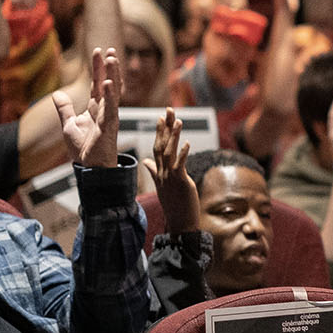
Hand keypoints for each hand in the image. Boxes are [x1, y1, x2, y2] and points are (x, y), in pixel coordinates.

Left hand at [53, 48, 121, 166]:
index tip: (99, 52)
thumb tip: (57, 93)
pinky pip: (110, 108)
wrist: (90, 168)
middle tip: (110, 50)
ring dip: (113, 75)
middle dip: (109, 67)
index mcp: (96, 108)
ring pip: (113, 92)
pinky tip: (106, 82)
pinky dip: (109, 95)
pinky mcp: (108, 126)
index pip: (97, 84)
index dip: (98, 68)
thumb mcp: (69, 125)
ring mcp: (109, 117)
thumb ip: (64, 108)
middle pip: (108, 83)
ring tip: (112, 59)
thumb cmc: (83, 149)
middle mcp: (105, 110)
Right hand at [147, 108, 198, 231]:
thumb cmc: (174, 204)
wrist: (179, 223)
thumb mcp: (162, 185)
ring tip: (178, 121)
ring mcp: (170, 177)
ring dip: (173, 136)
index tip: (161, 118)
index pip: (157, 148)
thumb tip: (145, 162)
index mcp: (159, 172)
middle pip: (161, 146)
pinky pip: (180, 165)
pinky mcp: (180, 182)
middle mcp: (162, 173)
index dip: (159, 132)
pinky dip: (183, 154)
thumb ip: (154, 171)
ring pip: (169, 153)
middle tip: (168, 110)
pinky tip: (187, 143)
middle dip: (165, 127)